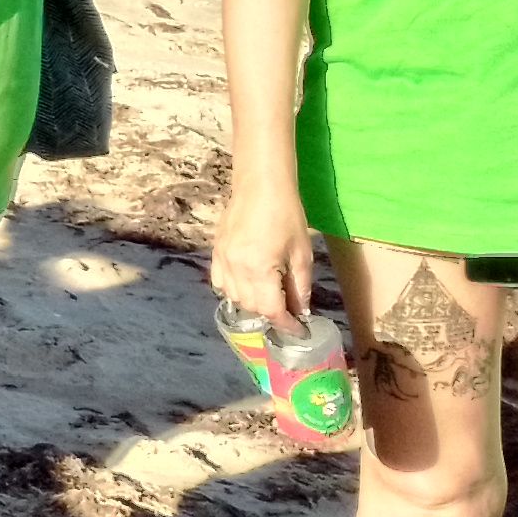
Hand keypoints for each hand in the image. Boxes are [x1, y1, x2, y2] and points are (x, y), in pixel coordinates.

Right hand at [211, 180, 317, 330]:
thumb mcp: (302, 253)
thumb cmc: (287, 216)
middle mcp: (236, 269)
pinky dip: (233, 291)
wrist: (260, 186)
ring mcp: (222, 261)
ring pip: (234, 297)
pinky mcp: (216, 252)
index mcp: (260, 269)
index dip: (286, 325)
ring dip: (252, 304)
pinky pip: (219, 282)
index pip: (271, 310)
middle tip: (289, 311)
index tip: (299, 330)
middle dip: (271, 314)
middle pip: (252, 307)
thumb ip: (300, 286)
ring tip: (269, 297)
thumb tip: (301, 311)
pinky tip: (247, 285)